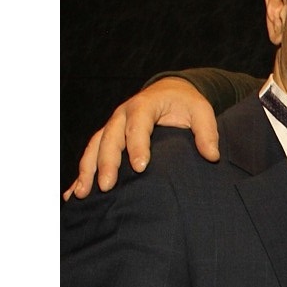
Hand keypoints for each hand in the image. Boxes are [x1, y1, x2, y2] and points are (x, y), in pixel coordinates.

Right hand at [64, 79, 219, 198]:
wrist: (169, 92)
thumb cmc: (185, 104)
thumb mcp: (201, 111)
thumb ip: (207, 132)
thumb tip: (212, 155)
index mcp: (144, 105)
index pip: (138, 124)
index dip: (137, 145)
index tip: (140, 168)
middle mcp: (122, 115)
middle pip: (110, 137)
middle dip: (107, 162)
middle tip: (107, 186)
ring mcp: (112, 126)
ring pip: (95, 147)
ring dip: (88, 169)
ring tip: (84, 193)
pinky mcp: (108, 138)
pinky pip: (92, 154)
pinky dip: (82, 173)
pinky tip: (75, 193)